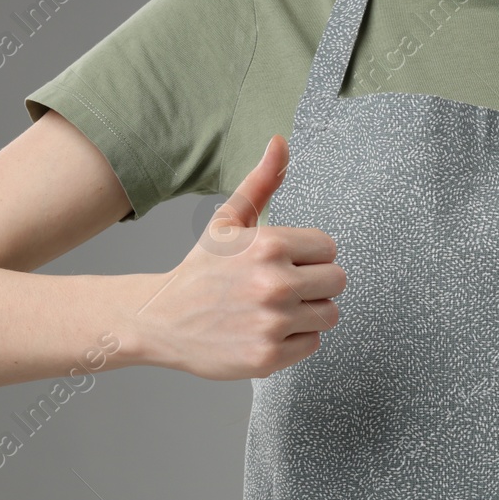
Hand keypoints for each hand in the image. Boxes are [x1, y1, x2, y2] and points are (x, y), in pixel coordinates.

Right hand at [144, 135, 344, 379]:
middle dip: (314, 283)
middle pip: (336, 281)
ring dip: (308, 312)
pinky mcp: (269, 357)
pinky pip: (313, 344)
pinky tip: (267, 330)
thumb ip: (261, 183)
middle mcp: (274, 284)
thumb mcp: (228, 222)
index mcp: (268, 245)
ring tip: (275, 308)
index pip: (329, 248)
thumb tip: (280, 142)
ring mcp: (272, 323)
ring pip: (329, 314)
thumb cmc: (201, 270)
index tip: (286, 261)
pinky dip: (295, 340)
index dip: (309, 254)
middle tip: (283, 287)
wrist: (161, 319)